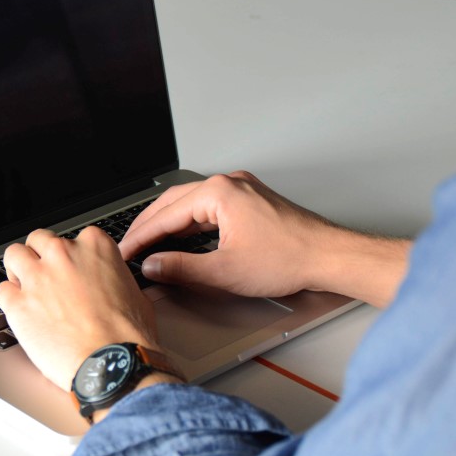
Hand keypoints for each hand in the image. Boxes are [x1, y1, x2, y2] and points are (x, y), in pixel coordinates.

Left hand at [0, 227, 159, 391]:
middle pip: (38, 240)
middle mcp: (62, 254)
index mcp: (94, 246)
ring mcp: (37, 277)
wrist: (112, 364)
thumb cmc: (127, 336)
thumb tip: (111, 286)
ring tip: (25, 288)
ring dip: (18, 269)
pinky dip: (8, 300)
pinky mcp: (18, 303)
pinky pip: (1, 291)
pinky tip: (19, 312)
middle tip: (45, 276)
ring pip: (13, 255)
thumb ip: (114, 279)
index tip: (71, 270)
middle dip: (40, 256)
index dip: (70, 257)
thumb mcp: (135, 294)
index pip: (73, 238)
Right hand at [118, 171, 410, 306]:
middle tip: (129, 246)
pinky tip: (182, 236)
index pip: (165, 215)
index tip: (125, 252)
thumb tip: (153, 266)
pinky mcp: (251, 200)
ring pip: (191, 203)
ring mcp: (241, 189)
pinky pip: (209, 206)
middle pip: (173, 202)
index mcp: (218, 193)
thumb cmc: (289, 259)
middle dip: (148, 225)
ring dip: (168, 223)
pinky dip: (189, 222)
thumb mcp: (225, 272)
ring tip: (149, 242)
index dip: (140, 236)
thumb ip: (181, 268)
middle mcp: (229, 184)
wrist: (330, 257)